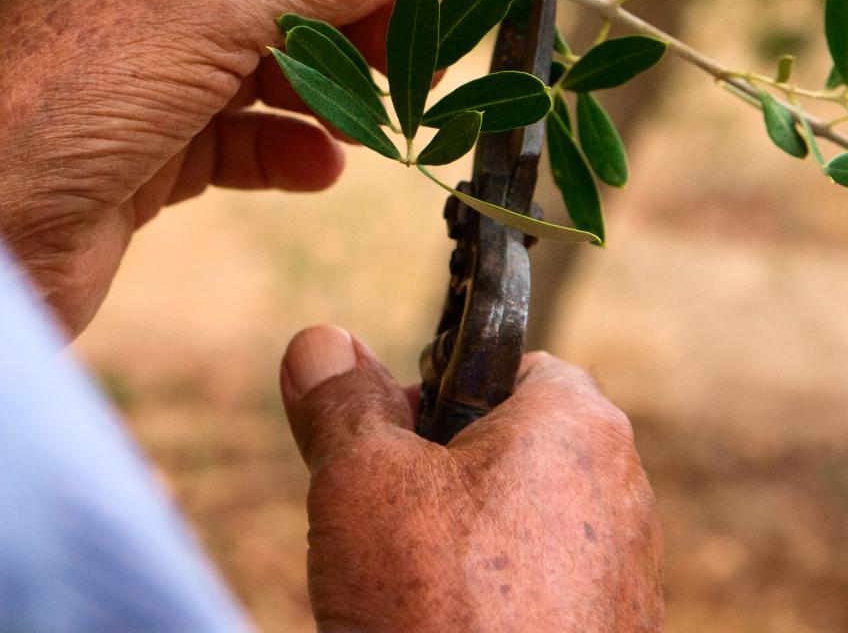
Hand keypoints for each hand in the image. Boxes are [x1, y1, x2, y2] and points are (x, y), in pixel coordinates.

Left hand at [0, 0, 485, 336]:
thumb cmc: (64, 101)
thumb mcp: (200, 14)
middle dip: (368, 15)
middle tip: (448, 44)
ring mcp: (147, 73)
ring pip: (274, 64)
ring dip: (336, 86)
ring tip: (394, 111)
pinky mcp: (151, 150)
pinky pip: (243, 135)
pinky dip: (287, 146)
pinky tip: (321, 164)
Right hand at [282, 328, 663, 632]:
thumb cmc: (432, 606)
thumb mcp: (359, 475)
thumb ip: (340, 397)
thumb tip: (321, 342)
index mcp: (578, 426)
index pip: (510, 364)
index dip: (439, 390)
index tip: (396, 436)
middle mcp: (621, 494)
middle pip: (511, 444)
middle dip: (442, 470)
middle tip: (389, 516)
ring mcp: (624, 580)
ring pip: (519, 522)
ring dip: (460, 539)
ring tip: (411, 586)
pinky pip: (539, 592)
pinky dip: (490, 600)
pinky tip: (441, 627)